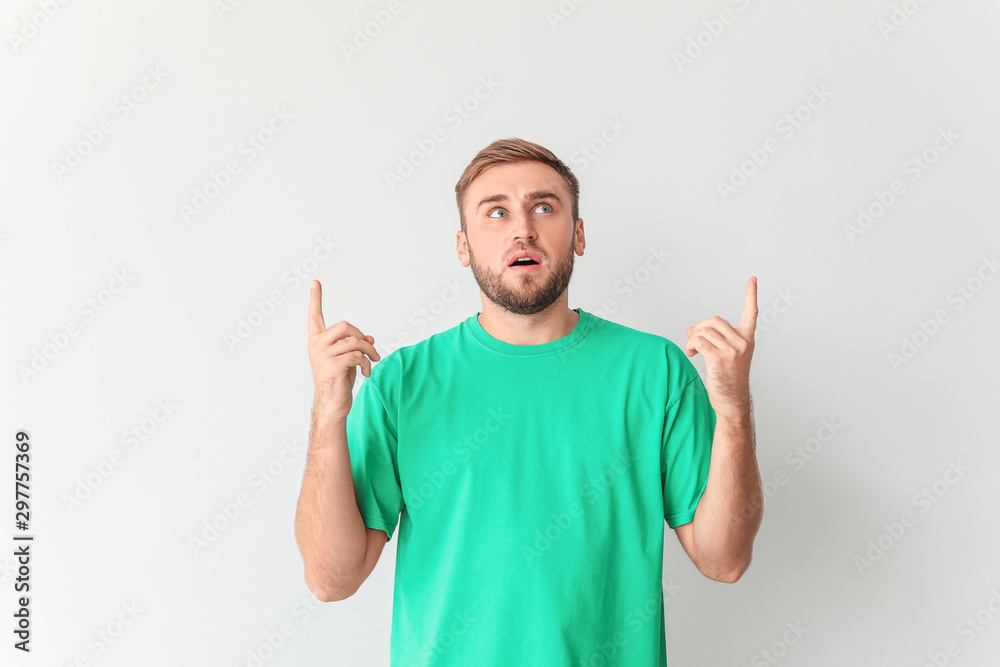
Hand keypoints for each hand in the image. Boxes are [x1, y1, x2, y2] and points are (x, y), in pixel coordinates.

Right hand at [307, 280, 380, 420]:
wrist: (332, 405)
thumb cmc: (339, 381)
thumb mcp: (348, 359)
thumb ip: (355, 346)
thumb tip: (370, 338)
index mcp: (316, 341)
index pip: (314, 316)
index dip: (316, 299)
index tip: (315, 282)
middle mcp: (316, 345)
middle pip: (346, 326)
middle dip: (362, 336)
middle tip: (371, 350)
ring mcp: (322, 354)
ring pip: (355, 341)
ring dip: (370, 352)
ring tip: (373, 362)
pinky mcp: (332, 365)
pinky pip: (357, 355)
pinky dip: (367, 364)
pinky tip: (366, 374)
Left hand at [684, 277, 757, 419]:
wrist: (732, 402)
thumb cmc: (728, 380)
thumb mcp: (724, 355)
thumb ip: (712, 339)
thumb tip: (691, 328)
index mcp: (747, 340)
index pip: (751, 313)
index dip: (751, 295)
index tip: (753, 279)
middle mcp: (742, 343)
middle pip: (715, 320)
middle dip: (700, 327)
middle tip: (694, 339)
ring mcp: (732, 351)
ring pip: (704, 331)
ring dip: (693, 339)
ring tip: (692, 350)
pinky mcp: (719, 359)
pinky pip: (699, 342)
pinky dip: (691, 346)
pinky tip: (692, 354)